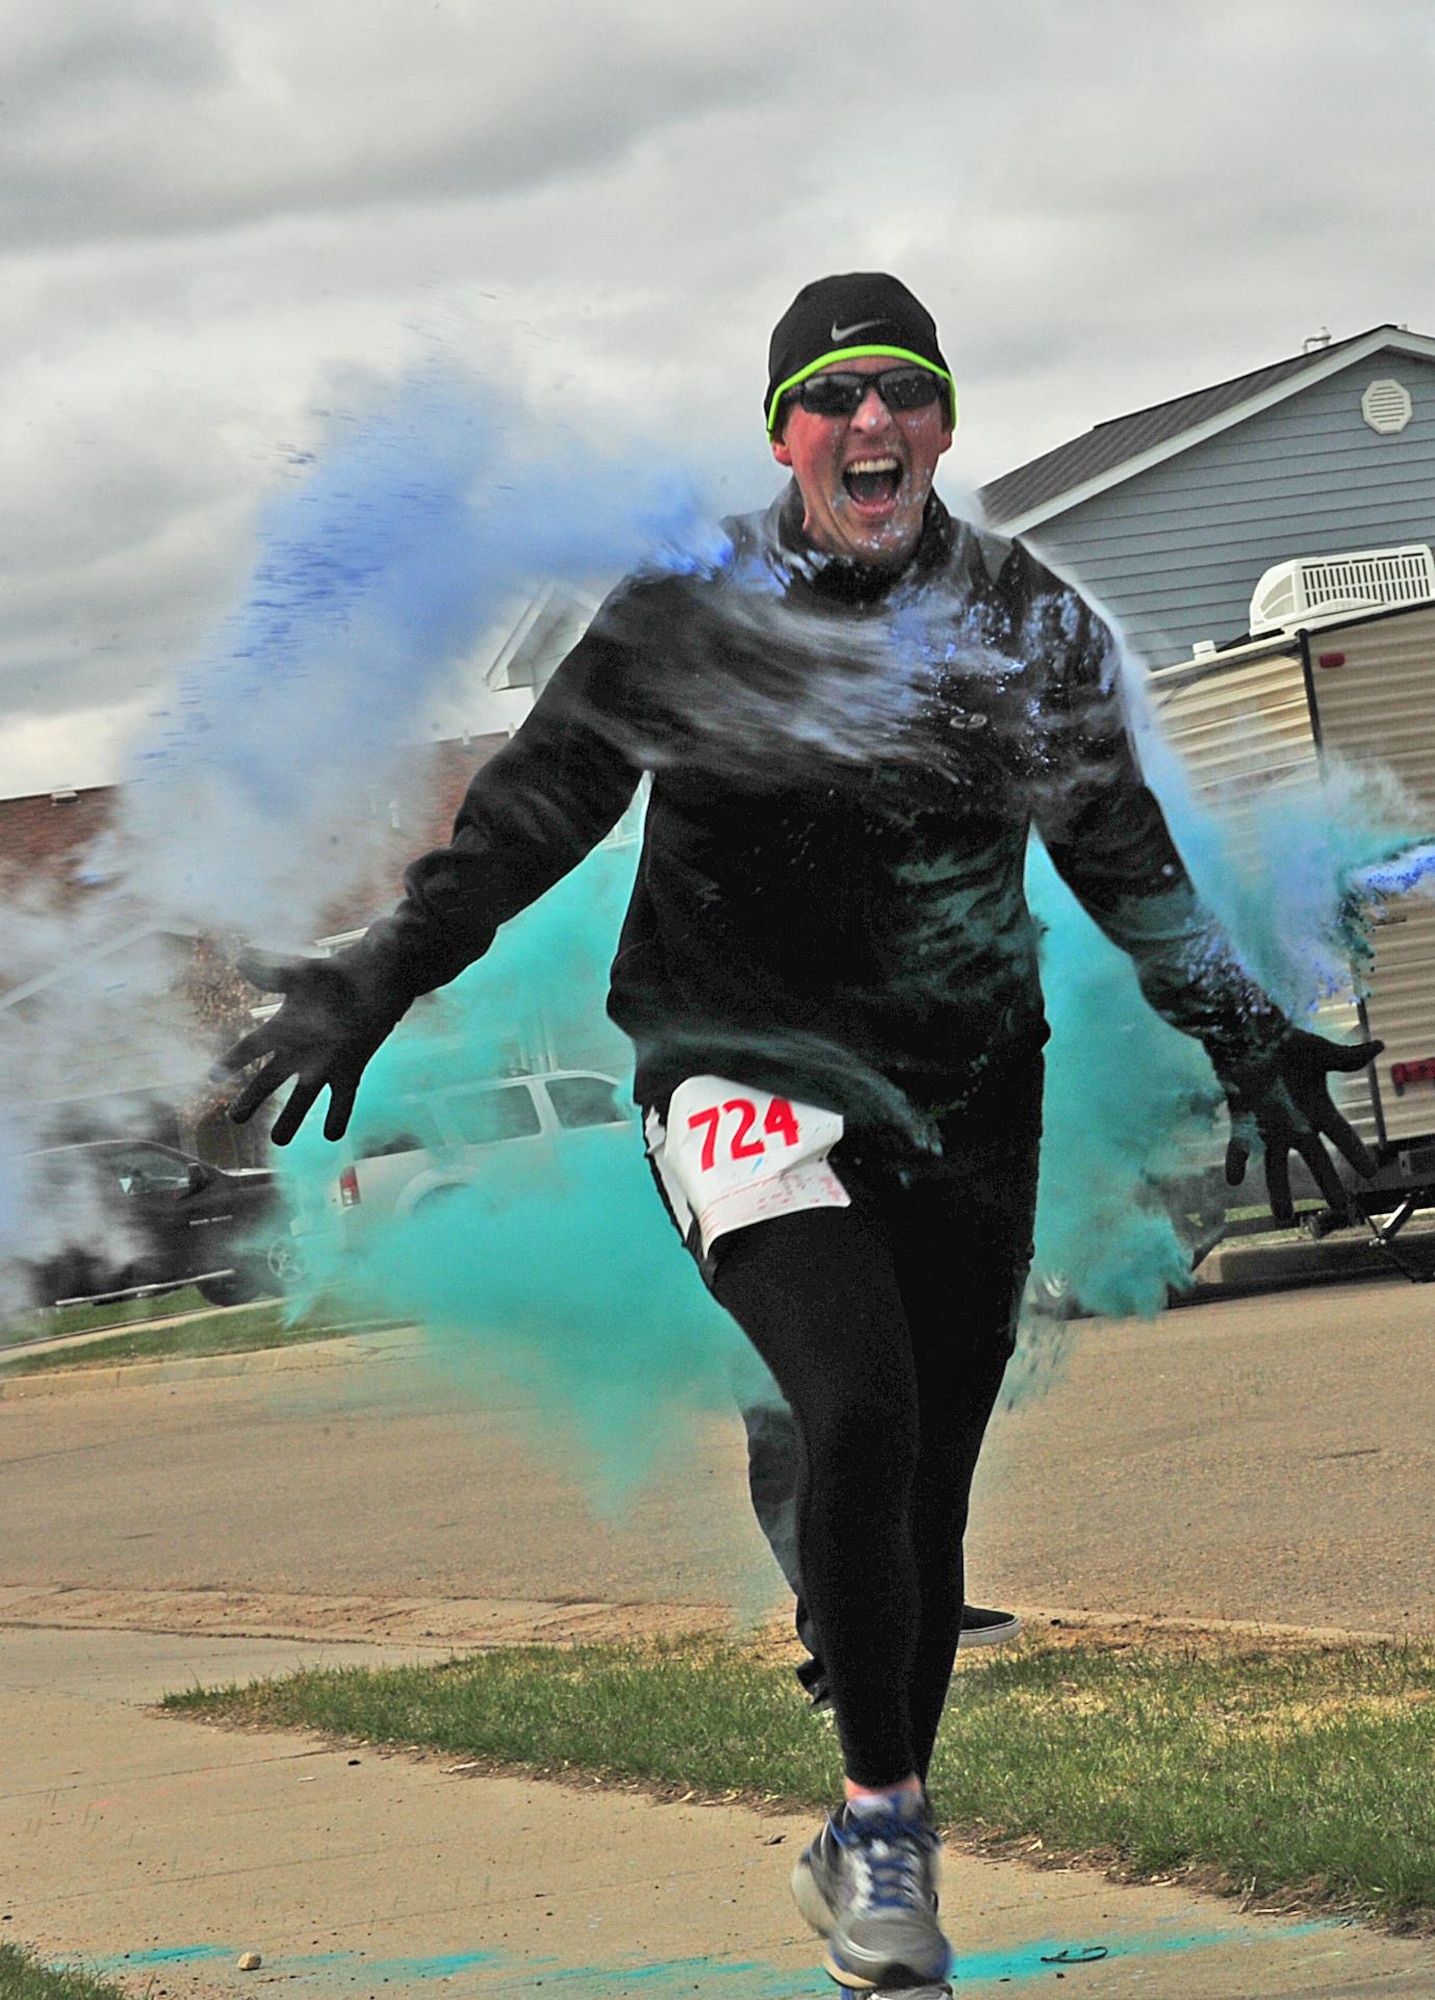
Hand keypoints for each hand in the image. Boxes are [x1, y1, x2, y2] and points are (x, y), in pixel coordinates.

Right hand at [219, 950, 397, 1145]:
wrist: (382, 977)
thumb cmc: (342, 971)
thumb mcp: (305, 973)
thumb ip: (275, 974)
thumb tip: (240, 960)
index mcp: (285, 1025)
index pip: (251, 1047)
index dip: (233, 1061)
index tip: (212, 1076)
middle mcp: (302, 1048)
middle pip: (270, 1079)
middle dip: (253, 1098)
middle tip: (235, 1119)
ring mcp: (327, 1061)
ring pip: (304, 1096)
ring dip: (291, 1118)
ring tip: (279, 1140)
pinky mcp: (352, 1067)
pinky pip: (342, 1097)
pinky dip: (338, 1115)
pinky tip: (332, 1135)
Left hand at [1221, 1028, 1381, 1223]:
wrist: (1251, 1033)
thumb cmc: (1288, 1043)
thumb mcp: (1320, 1051)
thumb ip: (1347, 1057)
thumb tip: (1380, 1046)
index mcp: (1318, 1108)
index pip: (1342, 1135)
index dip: (1356, 1151)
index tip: (1371, 1171)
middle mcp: (1295, 1123)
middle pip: (1314, 1157)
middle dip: (1326, 1181)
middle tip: (1338, 1206)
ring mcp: (1268, 1125)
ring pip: (1276, 1163)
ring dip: (1278, 1187)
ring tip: (1283, 1215)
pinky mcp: (1243, 1119)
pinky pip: (1240, 1144)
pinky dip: (1237, 1159)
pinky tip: (1234, 1178)